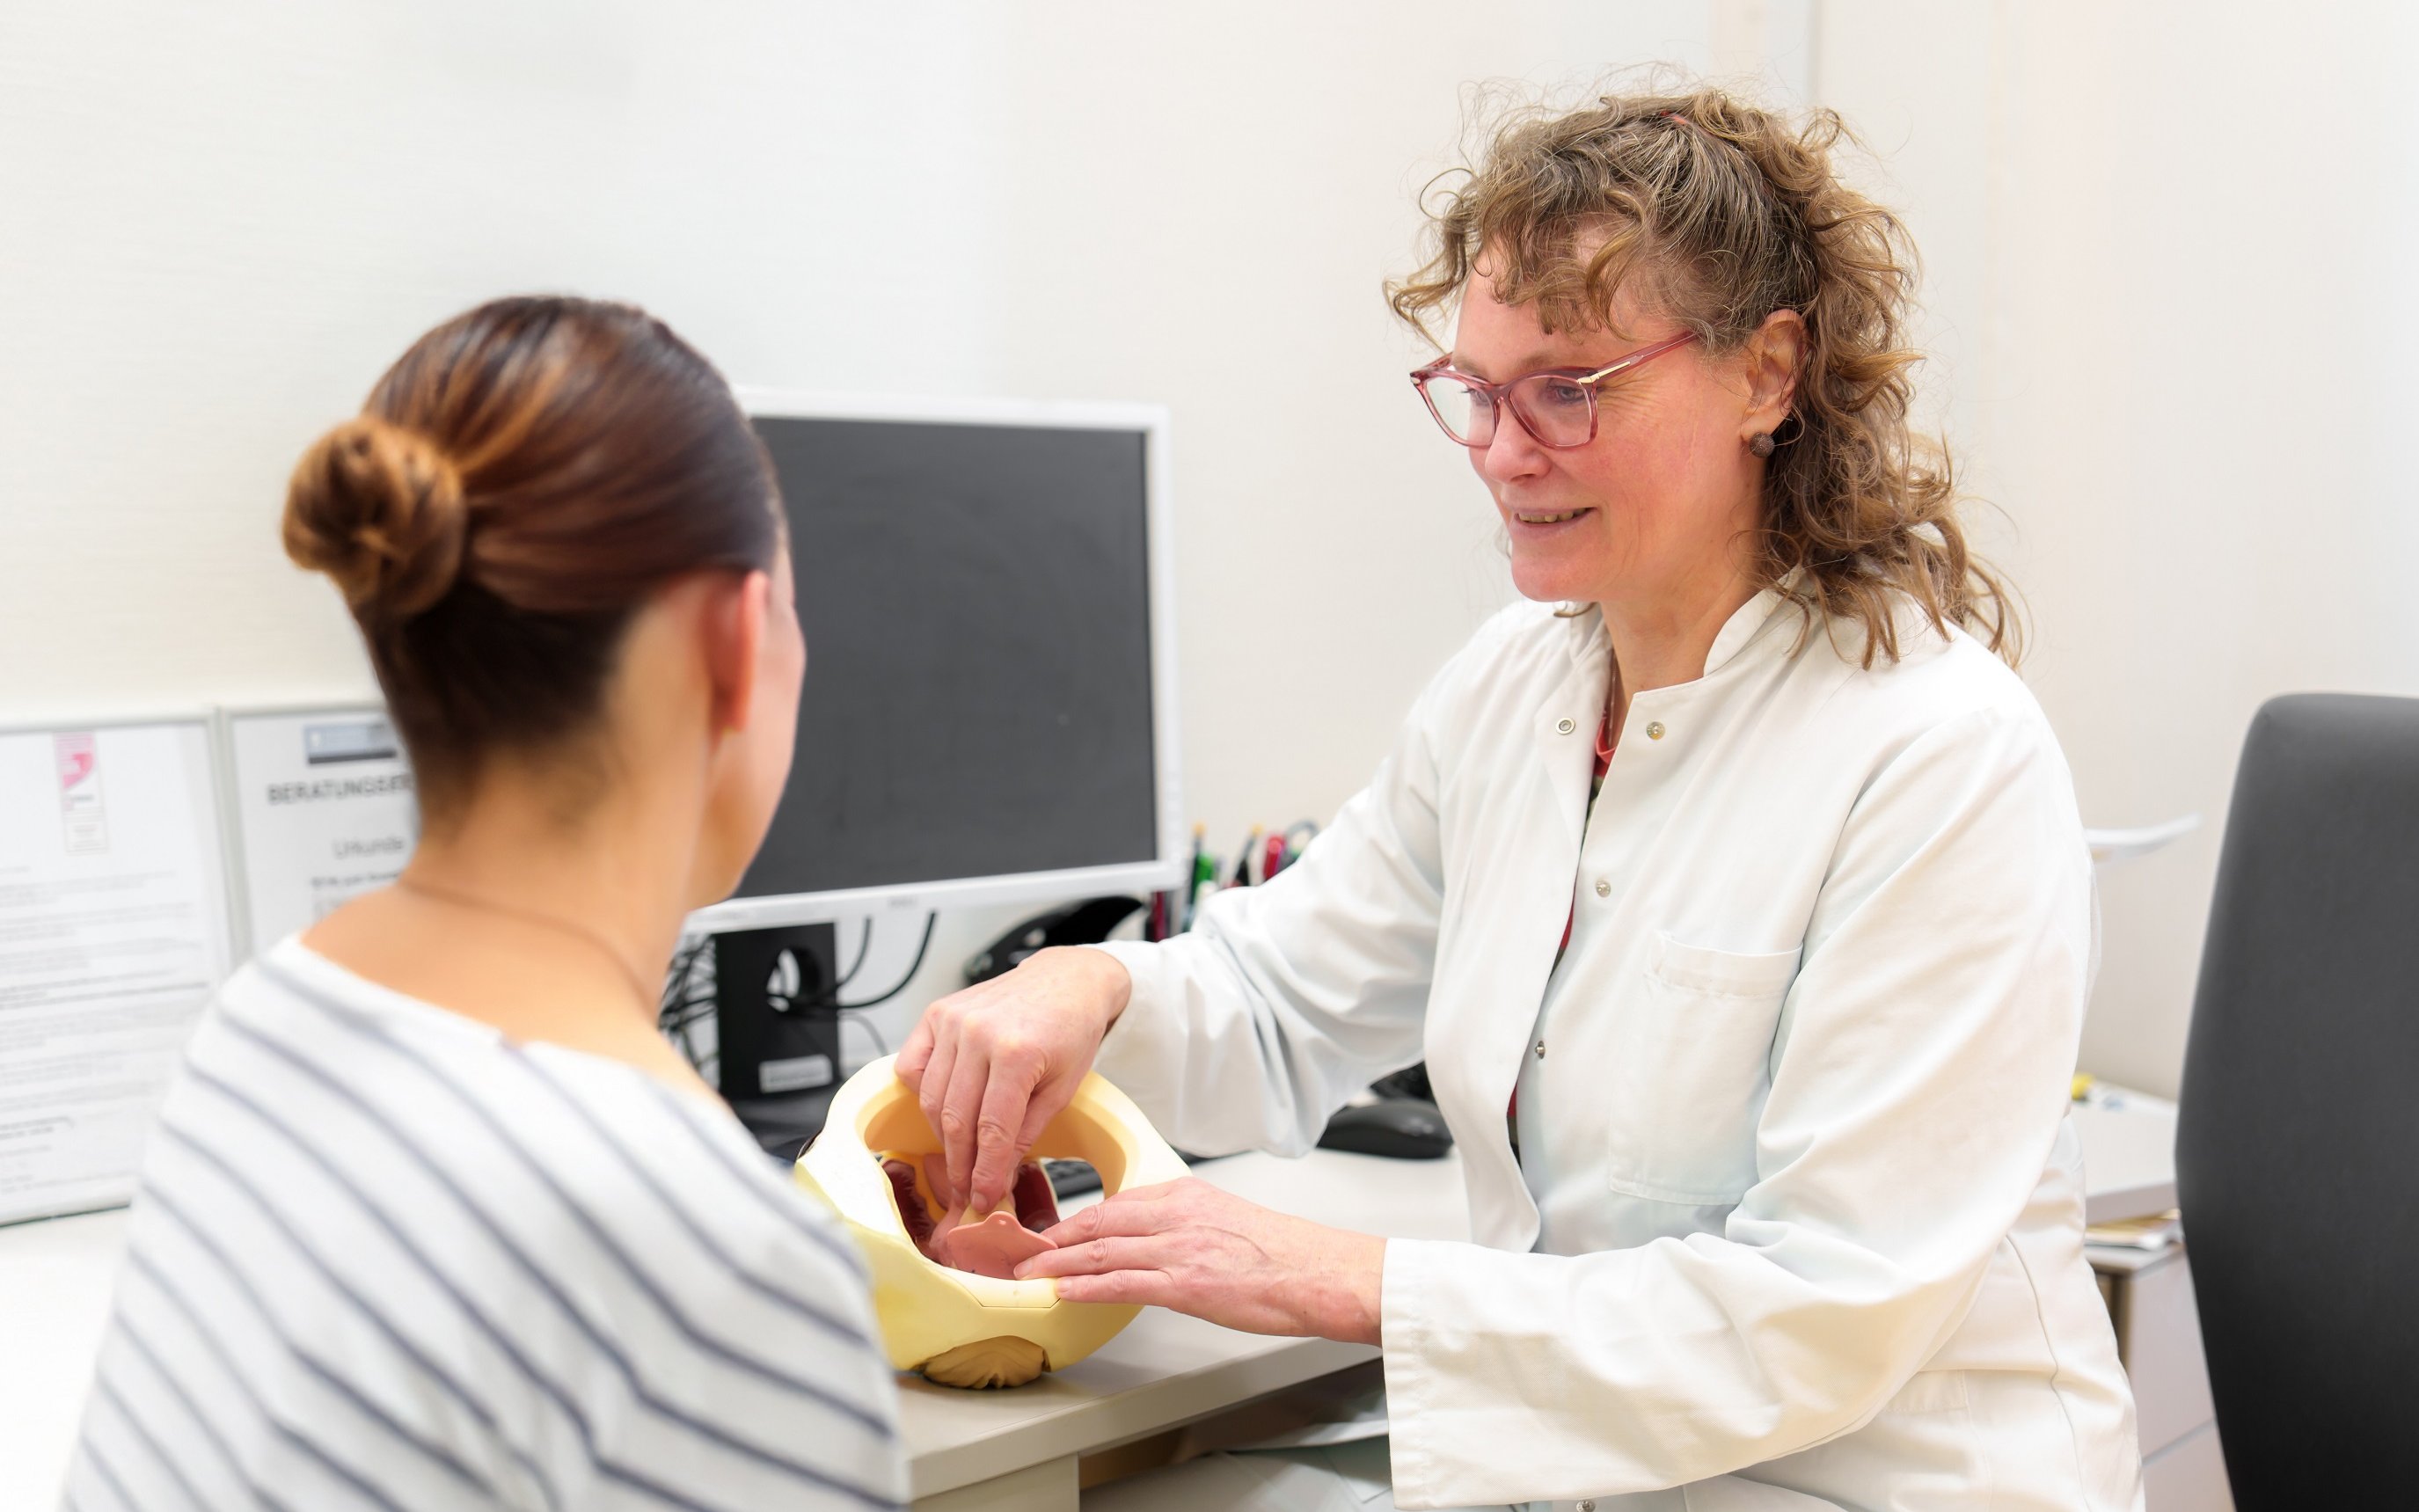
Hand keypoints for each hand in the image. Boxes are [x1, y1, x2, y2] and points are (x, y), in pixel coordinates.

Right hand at [896, 946, 1132, 1214]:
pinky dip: (921, 1093)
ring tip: (958, 1158)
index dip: (985, 1172)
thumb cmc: (1071, 1030)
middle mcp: (979, 1033)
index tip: (982, 1198)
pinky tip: (942, 1109)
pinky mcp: (937, 1013)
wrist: (1067, 980)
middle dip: (960, 1165)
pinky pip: (913, 1066)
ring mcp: (953, 1021)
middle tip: (965, 1191)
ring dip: (942, 1136)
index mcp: (1017, 1053)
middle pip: (955, 1119)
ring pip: (931, 1098)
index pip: (992, 1130)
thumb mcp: (1064, 1089)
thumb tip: (998, 1174)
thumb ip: (1027, 1132)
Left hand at [1014, 1178, 1386, 1345]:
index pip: (1116, 1204)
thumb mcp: (1227, 1220)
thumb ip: (1185, 1225)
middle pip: (1099, 1223)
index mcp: (1187, 1195)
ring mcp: (1179, 1249)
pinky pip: (1122, 1283)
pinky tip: (1062, 1291)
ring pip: (1101, 1251)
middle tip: (1022, 1252)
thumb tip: (1153, 1243)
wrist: (1319, 1273)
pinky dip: (1085, 1286)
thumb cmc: (1283, 1254)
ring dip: (1058, 1264)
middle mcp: (1177, 1215)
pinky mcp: (1186, 1284)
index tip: (1051, 1233)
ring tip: (1027, 1274)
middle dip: (1055, 1240)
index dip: (1076, 1221)